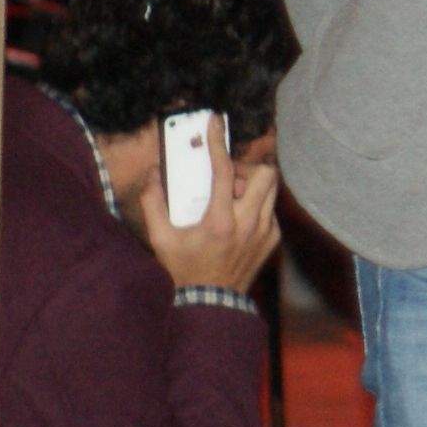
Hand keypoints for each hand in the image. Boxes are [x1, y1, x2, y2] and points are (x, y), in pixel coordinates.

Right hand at [141, 125, 283, 297]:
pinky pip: (270, 208)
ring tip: (229, 196)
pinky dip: (256, 204)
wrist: (210, 302)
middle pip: (265, 173)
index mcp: (219, 222)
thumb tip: (155, 173)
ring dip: (251, 184)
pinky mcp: (273, 238)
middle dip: (246, 166)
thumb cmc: (183, 270)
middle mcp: (248, 224)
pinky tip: (237, 216)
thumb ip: (153, 203)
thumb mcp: (160, 239)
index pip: (225, 171)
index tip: (216, 123)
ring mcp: (265, 231)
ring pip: (272, 188)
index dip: (219, 143)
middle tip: (226, 176)